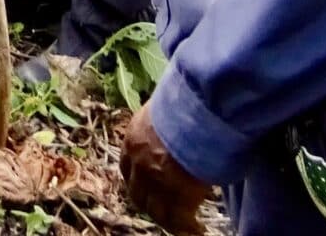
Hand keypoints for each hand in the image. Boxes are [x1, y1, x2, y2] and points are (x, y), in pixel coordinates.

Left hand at [118, 103, 211, 233]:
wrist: (200, 109)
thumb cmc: (187, 102)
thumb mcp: (163, 109)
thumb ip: (162, 124)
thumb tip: (173, 125)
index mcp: (133, 139)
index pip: (126, 167)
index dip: (136, 180)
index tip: (146, 187)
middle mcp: (139, 162)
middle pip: (137, 195)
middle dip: (149, 204)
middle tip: (163, 211)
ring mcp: (157, 181)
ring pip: (157, 211)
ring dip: (168, 220)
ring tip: (182, 225)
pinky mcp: (178, 195)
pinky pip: (180, 220)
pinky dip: (187, 227)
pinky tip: (197, 229)